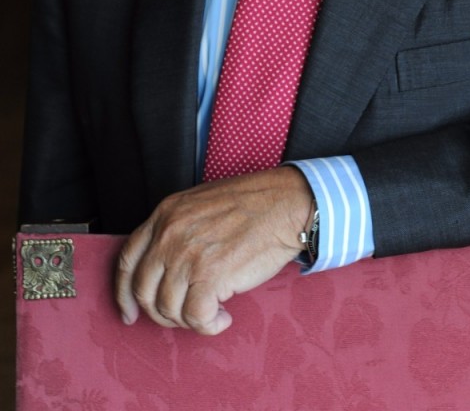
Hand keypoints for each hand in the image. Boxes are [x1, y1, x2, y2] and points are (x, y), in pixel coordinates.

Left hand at [115, 165, 311, 334]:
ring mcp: (188, 255)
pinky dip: (208, 326)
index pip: (127, 260)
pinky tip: (222, 317)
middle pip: (144, 290)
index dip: (124, 293)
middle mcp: (170, 234)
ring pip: (169, 308)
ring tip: (212, 311)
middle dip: (160, 313)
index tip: (129, 312)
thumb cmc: (252, 203)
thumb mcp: (201, 204)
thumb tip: (165, 268)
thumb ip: (177, 230)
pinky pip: (196, 318)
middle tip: (182, 316)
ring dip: (189, 319)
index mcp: (166, 214)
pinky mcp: (211, 276)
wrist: (286, 204)